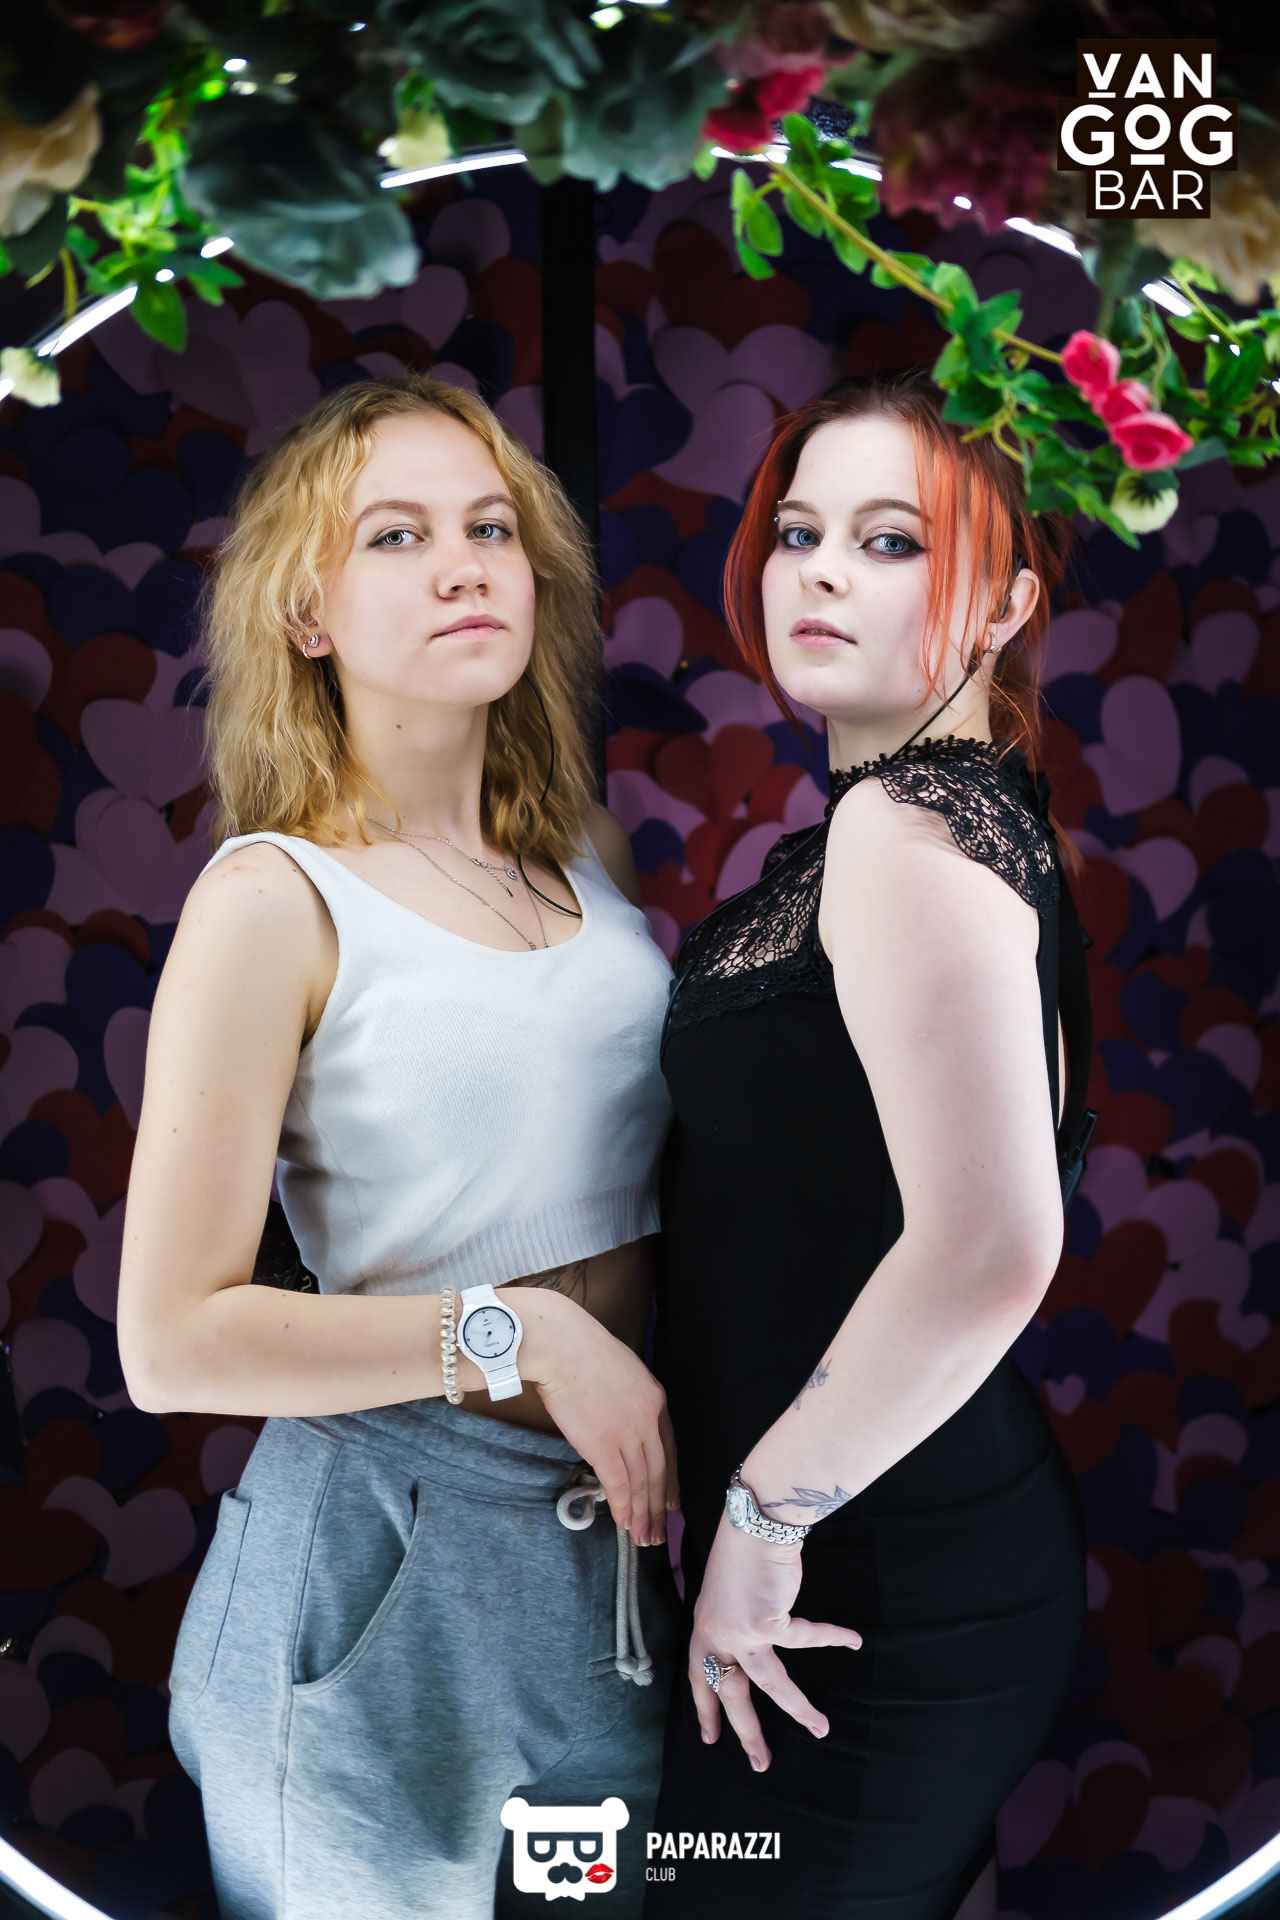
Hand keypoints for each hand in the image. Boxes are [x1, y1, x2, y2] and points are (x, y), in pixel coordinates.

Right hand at [521, 1293, 679, 1546]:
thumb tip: (620, 1420)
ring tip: (644, 1538)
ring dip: (644, 1514)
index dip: (671, 1480)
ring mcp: (627, 1434)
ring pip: (642, 1483)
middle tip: (660, 1532)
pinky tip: (625, 1523)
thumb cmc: (581, 1350)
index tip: (673, 1501)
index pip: (670, 1449)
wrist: (561, 1345)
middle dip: (660, 1506)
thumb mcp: (622, 1370)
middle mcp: (648, 1420)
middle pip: (659, 1472)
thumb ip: (629, 1399)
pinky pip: (619, 1485)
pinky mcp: (603, 1445)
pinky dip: (624, 1507)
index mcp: (656, 1400)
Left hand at [689, 1510, 861, 1769]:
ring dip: (797, 1709)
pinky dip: (832, 1637)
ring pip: (769, 1684)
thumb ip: (732, 1615)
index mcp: (704, 1626)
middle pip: (731, 1693)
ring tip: (821, 1729)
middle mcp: (717, 1634)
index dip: (706, 1706)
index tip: (709, 1736)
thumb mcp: (725, 1589)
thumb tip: (750, 1631)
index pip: (699, 1675)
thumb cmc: (742, 1548)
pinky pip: (806, 1639)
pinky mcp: (767, 1623)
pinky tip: (853, 1641)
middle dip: (746, 1731)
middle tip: (759, 1763)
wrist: (753, 1523)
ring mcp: (741, 1632)